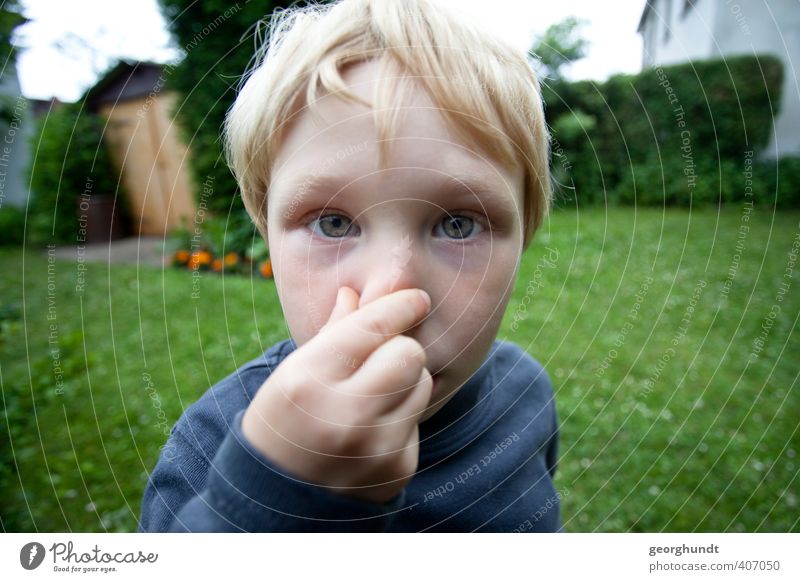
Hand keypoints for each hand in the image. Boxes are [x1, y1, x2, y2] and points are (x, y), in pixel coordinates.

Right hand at [241, 286, 432, 502]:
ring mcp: (375, 449)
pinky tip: (372, 430)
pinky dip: (400, 418)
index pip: (371, 327)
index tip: (416, 298)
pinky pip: (417, 422)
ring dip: (405, 382)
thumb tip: (356, 293)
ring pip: (421, 386)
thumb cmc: (282, 423)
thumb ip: (330, 333)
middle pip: (409, 354)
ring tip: (373, 395)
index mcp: (309, 382)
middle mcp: (345, 416)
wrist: (275, 502)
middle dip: (400, 347)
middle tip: (383, 356)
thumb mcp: (292, 374)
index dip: (399, 306)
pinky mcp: (397, 470)